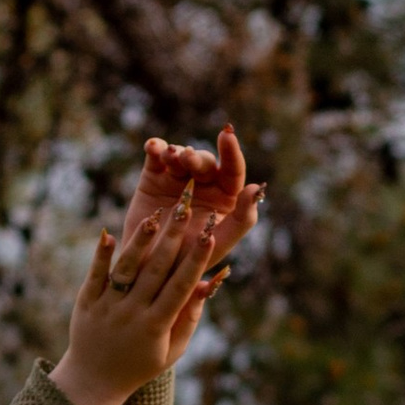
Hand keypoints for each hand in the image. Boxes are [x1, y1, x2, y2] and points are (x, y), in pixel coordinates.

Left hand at [49, 194, 226, 404]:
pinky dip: (101, 255)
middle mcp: (132, 313)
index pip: (180, 287)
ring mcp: (107, 307)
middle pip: (155, 271)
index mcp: (156, 326)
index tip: (207, 236)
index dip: (195, 260)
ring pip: (126, 269)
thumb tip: (209, 284)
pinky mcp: (86, 302)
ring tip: (154, 215)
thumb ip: (189, 318)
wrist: (93, 380)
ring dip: (140, 241)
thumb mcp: (171, 350)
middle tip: (185, 209)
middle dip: (172, 239)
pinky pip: (95, 275)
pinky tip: (108, 233)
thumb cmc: (140, 365)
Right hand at [115, 123, 258, 270]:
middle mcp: (203, 182)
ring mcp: (177, 176)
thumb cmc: (189, 259)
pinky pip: (156, 155)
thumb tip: (256, 187)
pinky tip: (153, 147)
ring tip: (169, 156)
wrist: (147, 269)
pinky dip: (156, 147)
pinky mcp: (153, 175)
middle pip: (204, 161)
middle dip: (196, 157)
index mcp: (224, 196)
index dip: (231, 151)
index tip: (227, 136)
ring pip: (180, 154)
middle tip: (186, 159)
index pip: (233, 170)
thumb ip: (243, 219)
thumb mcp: (218, 243)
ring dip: (175, 152)